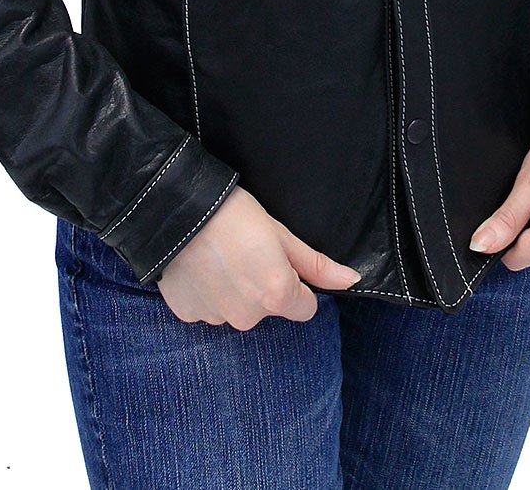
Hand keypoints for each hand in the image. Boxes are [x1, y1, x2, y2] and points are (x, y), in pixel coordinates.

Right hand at [156, 185, 360, 328]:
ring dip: (233, 290)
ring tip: (220, 257)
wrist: (178, 209)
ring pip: (237, 309)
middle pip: (268, 309)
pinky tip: (200, 266)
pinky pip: (207, 309)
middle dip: (263, 286)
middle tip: (246, 252)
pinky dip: (207, 292)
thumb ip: (316, 264)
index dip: (297, 284)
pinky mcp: (188, 315)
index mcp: (277, 296)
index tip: (280, 261)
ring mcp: (215, 319)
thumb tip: (351, 280)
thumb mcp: (282, 233)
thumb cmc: (234, 214)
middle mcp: (248, 317)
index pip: (305, 308)